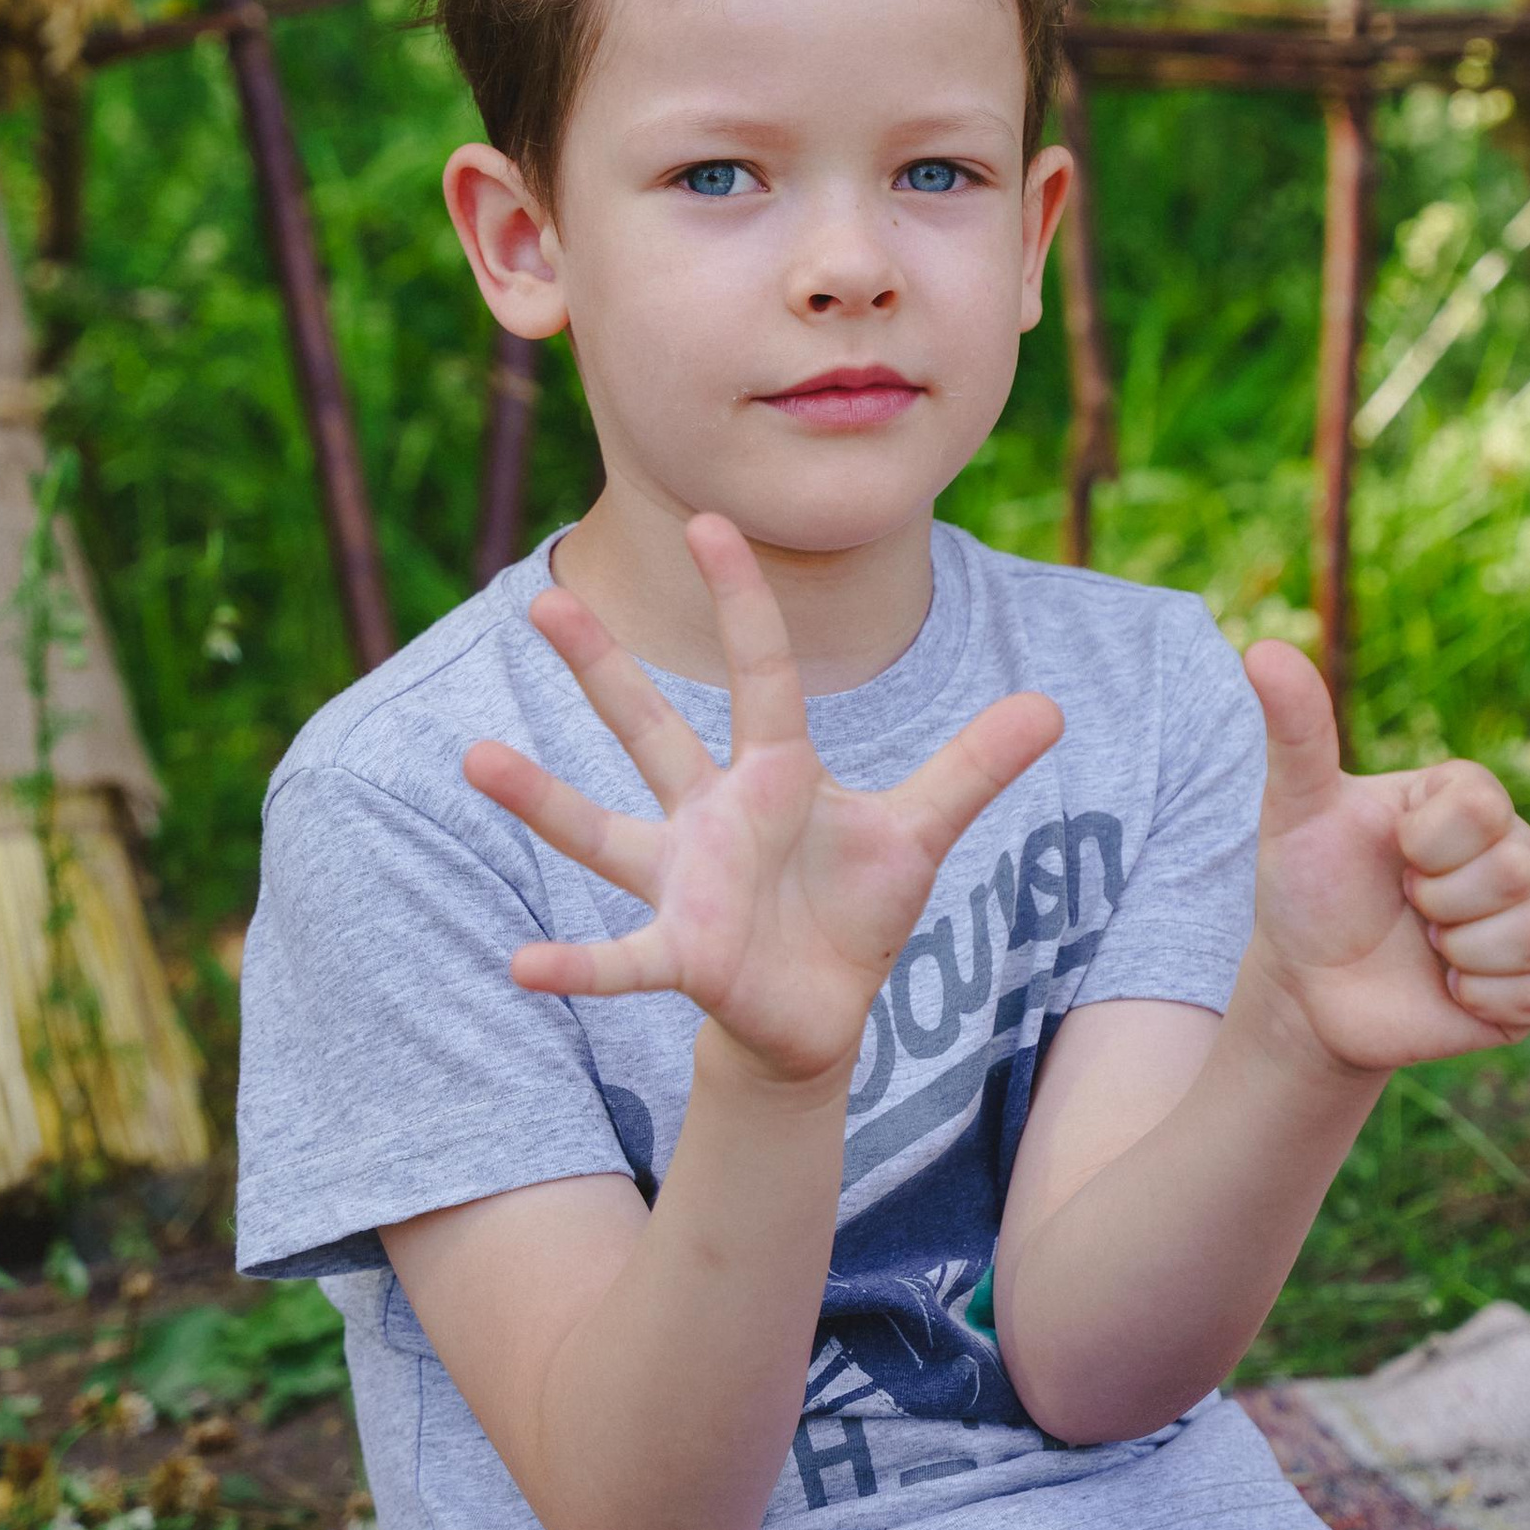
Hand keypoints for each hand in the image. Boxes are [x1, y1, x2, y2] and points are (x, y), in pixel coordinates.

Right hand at [463, 517, 1061, 1088]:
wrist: (820, 1008)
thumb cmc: (855, 907)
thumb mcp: (921, 832)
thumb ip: (973, 768)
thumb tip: (1053, 705)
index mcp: (775, 772)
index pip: (761, 671)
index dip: (741, 600)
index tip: (709, 521)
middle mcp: (712, 815)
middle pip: (650, 729)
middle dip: (600, 668)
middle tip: (545, 596)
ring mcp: (686, 882)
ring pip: (602, 832)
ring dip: (541, 799)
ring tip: (476, 756)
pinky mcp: (682, 954)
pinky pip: (619, 957)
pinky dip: (573, 964)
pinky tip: (521, 965)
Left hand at [1239, 642, 1529, 1073]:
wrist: (1310, 987)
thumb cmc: (1309, 888)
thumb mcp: (1294, 809)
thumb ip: (1296, 731)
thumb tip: (1263, 647)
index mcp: (1466, 800)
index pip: (1483, 804)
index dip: (1427, 842)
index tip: (1393, 854)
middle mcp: (1512, 850)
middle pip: (1514, 865)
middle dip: (1437, 899)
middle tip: (1405, 906)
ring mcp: (1529, 917)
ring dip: (1458, 949)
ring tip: (1426, 947)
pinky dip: (1476, 996)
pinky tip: (1446, 988)